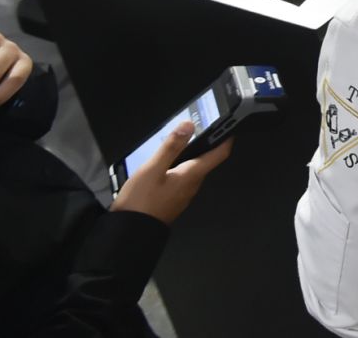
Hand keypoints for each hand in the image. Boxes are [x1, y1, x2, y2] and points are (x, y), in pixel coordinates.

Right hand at [113, 119, 231, 224]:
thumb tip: (189, 125)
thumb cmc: (141, 201)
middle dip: (205, 143)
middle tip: (199, 127)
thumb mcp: (153, 169)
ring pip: (192, 170)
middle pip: (205, 160)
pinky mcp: (172, 200)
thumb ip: (171, 147)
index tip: (228, 124)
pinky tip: (165, 163)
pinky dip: (179, 166)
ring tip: (180, 141)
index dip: (226, 137)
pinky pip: (181, 179)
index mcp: (192, 175)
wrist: (129, 233)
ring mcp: (182, 194)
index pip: (220, 154)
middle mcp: (192, 185)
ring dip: (190, 155)